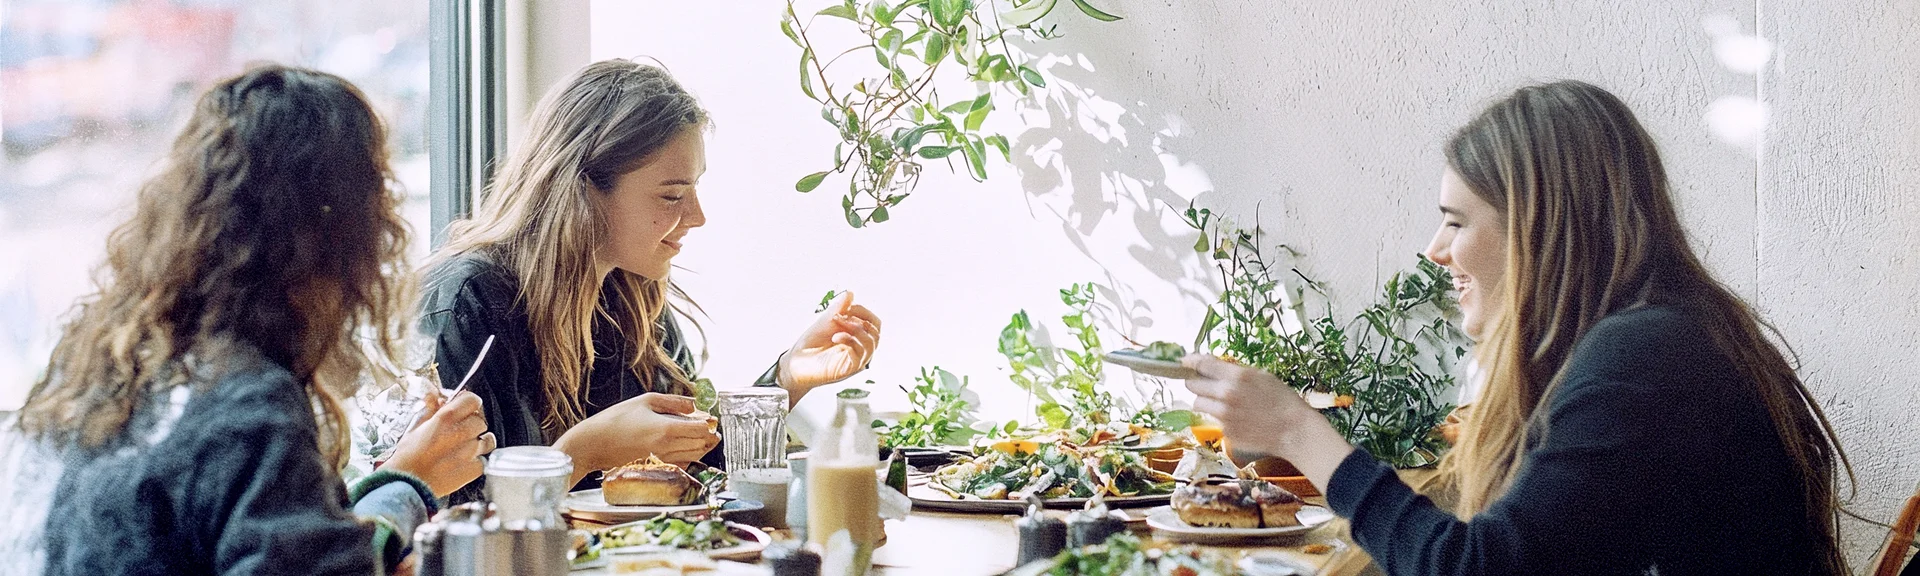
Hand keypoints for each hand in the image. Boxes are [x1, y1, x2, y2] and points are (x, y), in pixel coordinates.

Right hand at [380, 390, 493, 496]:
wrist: (407, 484)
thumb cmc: (408, 457)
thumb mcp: (415, 428)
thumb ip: (430, 410)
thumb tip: (434, 396)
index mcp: (447, 418)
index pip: (473, 400)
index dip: (468, 403)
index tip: (463, 408)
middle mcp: (462, 432)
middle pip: (480, 420)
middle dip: (471, 424)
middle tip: (458, 432)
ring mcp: (471, 451)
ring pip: (487, 439)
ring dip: (478, 442)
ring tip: (463, 448)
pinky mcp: (475, 468)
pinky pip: (484, 459)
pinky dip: (476, 461)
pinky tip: (462, 463)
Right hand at [556, 393, 719, 472]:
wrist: (593, 445)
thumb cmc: (615, 420)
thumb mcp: (645, 401)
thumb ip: (673, 402)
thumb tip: (694, 405)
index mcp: (667, 429)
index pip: (701, 429)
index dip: (709, 423)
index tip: (710, 418)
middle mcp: (668, 447)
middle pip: (702, 445)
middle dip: (710, 436)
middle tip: (711, 428)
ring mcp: (663, 460)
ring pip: (694, 456)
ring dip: (702, 446)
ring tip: (702, 436)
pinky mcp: (656, 467)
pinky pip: (682, 463)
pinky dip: (689, 456)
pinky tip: (685, 447)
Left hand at [780, 291, 881, 397]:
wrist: (796, 362)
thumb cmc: (811, 345)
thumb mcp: (826, 321)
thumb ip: (839, 308)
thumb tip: (850, 293)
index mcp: (856, 336)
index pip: (872, 322)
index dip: (863, 312)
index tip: (848, 306)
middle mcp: (859, 348)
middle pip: (876, 331)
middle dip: (862, 318)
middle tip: (843, 314)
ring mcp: (856, 359)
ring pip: (872, 342)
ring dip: (856, 328)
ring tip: (838, 324)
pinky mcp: (849, 369)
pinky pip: (861, 354)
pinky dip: (850, 340)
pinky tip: (836, 337)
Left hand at [1183, 354, 1353, 490]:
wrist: (1294, 430)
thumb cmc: (1282, 399)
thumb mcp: (1261, 375)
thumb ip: (1234, 370)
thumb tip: (1211, 365)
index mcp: (1236, 376)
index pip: (1201, 364)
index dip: (1190, 362)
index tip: (1185, 361)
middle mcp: (1226, 395)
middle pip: (1192, 384)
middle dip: (1197, 383)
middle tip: (1206, 384)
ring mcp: (1223, 416)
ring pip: (1197, 403)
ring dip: (1205, 400)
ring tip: (1224, 403)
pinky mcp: (1225, 432)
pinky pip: (1213, 420)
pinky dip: (1220, 418)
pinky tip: (1239, 419)